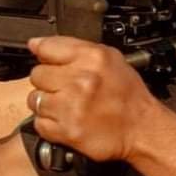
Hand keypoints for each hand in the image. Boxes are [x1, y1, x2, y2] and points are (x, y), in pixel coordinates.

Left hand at [26, 36, 161, 161]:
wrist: (141, 129)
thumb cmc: (127, 95)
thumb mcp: (110, 58)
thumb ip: (72, 47)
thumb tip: (36, 44)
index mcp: (92, 58)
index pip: (46, 48)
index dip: (48, 57)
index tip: (51, 63)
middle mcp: (81, 81)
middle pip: (37, 74)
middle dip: (49, 81)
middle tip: (66, 88)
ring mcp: (71, 107)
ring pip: (34, 100)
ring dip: (47, 103)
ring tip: (66, 105)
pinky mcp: (67, 131)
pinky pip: (39, 123)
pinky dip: (49, 123)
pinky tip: (66, 119)